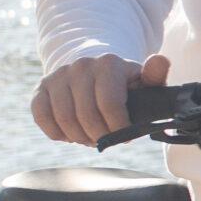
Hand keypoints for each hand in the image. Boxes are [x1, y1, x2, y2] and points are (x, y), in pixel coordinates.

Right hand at [32, 52, 168, 146]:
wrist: (94, 72)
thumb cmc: (124, 83)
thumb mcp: (144, 80)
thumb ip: (155, 75)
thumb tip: (160, 61)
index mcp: (109, 63)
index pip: (110, 104)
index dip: (118, 127)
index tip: (125, 134)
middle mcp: (81, 66)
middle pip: (86, 115)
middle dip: (99, 136)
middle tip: (107, 140)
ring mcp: (58, 76)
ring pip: (64, 119)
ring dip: (79, 137)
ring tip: (91, 137)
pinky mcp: (41, 88)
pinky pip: (42, 116)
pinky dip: (57, 133)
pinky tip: (71, 134)